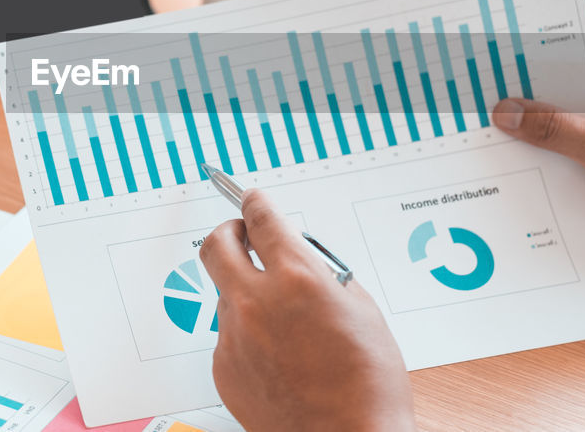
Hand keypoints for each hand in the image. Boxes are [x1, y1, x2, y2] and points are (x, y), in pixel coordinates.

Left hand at [199, 190, 416, 431]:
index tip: (253, 199)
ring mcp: (234, 336)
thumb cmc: (367, 384)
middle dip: (229, 232)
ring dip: (246, 291)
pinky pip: (229, 335)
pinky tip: (278, 355)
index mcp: (296, 278)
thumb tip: (301, 261)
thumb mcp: (362, 310)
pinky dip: (248, 334)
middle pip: (217, 244)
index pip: (261, 219)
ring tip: (283, 320)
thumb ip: (323, 275)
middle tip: (243, 235)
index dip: (256, 203)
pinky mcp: (224, 367)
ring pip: (226, 294)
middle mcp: (256, 302)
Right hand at [492, 60, 584, 282]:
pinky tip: (521, 170)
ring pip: (562, 131)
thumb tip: (507, 112)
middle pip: (561, 99)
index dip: (533, 70)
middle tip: (484, 110)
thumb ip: (555, 129)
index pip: (571, 65)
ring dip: (536, 140)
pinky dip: (548, 163)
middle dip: (528, 109)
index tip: (495, 74)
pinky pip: (568, 157)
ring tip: (494, 140)